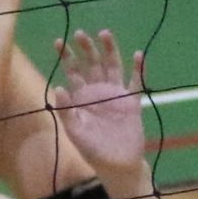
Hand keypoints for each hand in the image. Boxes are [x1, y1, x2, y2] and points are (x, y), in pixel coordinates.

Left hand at [47, 28, 149, 177]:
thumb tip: (58, 86)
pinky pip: (136, 82)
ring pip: (113, 66)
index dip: (66, 56)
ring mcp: (116, 95)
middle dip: (86, 48)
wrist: (116, 165)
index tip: (59, 41)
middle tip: (81, 33)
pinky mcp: (132, 102)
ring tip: (105, 34)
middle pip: (92, 64)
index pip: (73, 71)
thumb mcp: (74, 131)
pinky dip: (138, 69)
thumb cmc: (92, 150)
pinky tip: (139, 55)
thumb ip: (67, 110)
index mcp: (81, 97)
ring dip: (110, 50)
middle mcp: (98, 91)